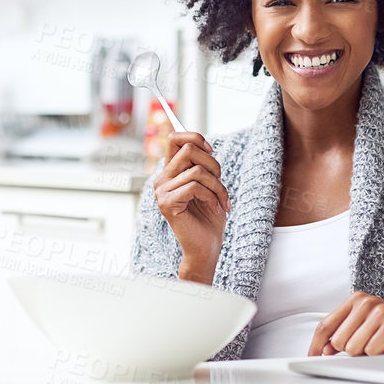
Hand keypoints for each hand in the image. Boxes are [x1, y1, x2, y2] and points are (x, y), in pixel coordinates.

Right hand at [154, 131, 229, 283]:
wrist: (206, 246)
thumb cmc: (209, 217)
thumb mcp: (209, 185)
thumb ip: (202, 166)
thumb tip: (205, 145)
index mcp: (171, 172)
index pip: (174, 138)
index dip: (195, 137)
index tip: (211, 150)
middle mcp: (162, 179)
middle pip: (188, 149)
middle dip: (213, 164)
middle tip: (220, 182)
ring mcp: (161, 191)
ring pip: (196, 170)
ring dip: (217, 186)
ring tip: (222, 201)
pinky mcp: (167, 203)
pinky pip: (195, 187)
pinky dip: (212, 197)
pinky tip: (215, 208)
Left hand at [309, 293, 383, 356]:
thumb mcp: (368, 330)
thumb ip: (345, 335)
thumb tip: (323, 350)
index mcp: (357, 300)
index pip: (325, 326)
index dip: (316, 345)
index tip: (312, 357)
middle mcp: (366, 302)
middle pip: (338, 342)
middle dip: (353, 351)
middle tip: (374, 345)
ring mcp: (379, 311)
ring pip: (353, 348)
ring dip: (369, 353)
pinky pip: (371, 351)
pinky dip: (382, 355)